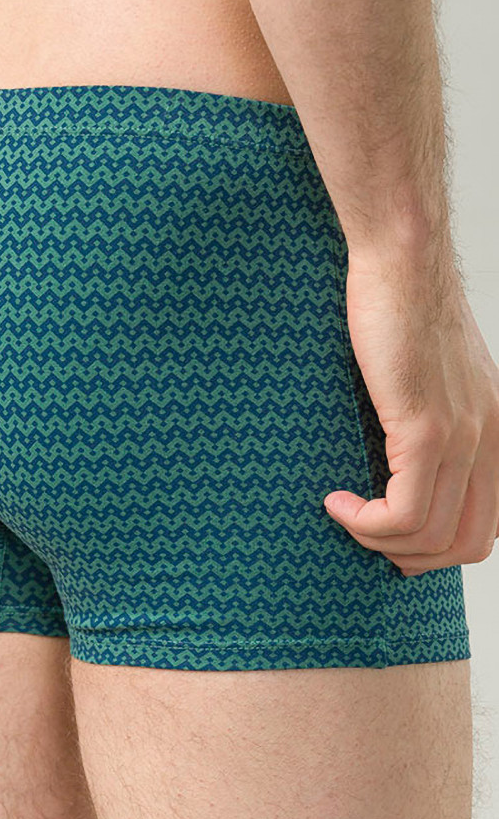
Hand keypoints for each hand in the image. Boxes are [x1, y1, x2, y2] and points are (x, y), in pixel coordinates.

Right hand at [324, 245, 498, 576]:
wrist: (402, 260)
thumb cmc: (404, 310)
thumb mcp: (435, 377)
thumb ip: (434, 421)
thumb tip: (398, 463)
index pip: (484, 526)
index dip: (434, 548)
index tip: (387, 533)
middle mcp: (494, 442)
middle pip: (467, 544)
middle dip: (412, 559)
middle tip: (366, 536)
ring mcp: (464, 436)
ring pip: (431, 537)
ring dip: (377, 541)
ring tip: (342, 512)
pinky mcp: (426, 426)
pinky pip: (404, 511)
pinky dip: (366, 522)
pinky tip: (336, 500)